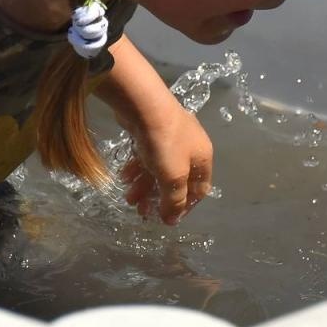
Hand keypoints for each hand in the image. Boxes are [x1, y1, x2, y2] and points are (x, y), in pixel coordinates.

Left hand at [119, 107, 213, 225]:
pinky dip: (136, 169)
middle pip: (175, 181)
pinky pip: (146, 157)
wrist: (144, 105)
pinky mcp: (151, 132)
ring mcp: (170, 139)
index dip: (184, 207)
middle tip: (141, 211)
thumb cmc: (164, 143)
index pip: (199, 190)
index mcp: (202, 158)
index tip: (166, 218)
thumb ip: (174, 200)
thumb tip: (173, 220)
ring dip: (144, 186)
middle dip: (158, 198)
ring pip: (158, 170)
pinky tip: (124, 177)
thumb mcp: (173, 176)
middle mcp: (190, 148)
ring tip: (128, 197)